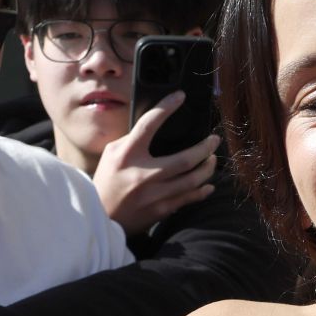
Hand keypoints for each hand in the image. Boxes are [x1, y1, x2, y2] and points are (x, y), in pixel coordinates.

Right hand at [91, 91, 218, 234]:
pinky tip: (207, 184)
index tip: (180, 96)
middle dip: (205, 148)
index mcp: (126, 155)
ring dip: (207, 168)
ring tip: (211, 160)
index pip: (148, 125)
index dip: (166, 108)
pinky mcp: (161, 210)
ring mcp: (154, 194)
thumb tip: (156, 127)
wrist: (101, 218)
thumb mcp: (111, 155)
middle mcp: (142, 174)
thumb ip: (131, 140)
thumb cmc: (107, 182)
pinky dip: (201, 191)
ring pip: (192, 180)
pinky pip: (188, 198)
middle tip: (214, 140)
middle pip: (185, 159)